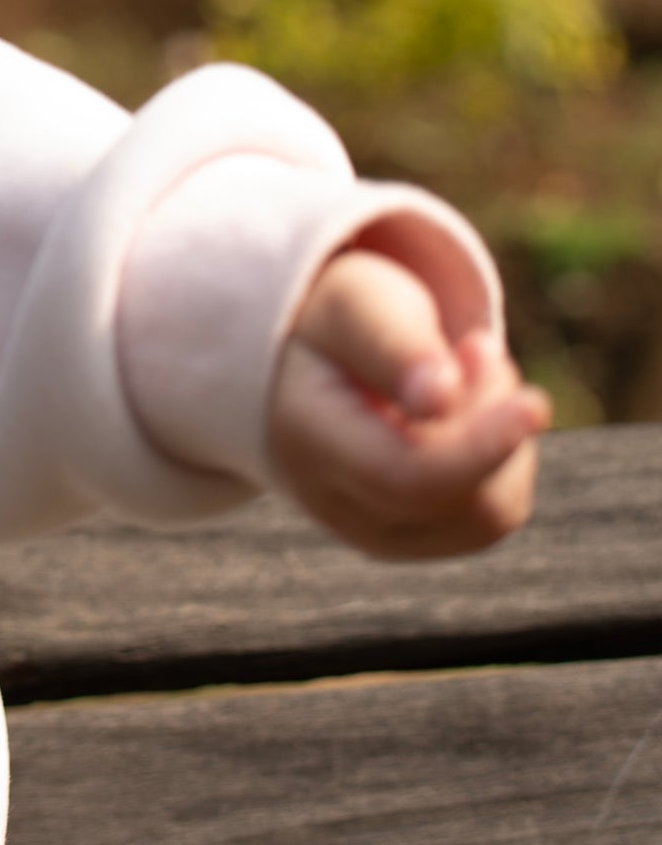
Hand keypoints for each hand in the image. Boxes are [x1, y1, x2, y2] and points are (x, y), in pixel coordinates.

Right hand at [268, 247, 549, 559]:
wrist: (308, 355)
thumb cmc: (337, 319)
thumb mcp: (356, 305)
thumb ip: (393, 343)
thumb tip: (439, 399)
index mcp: (307, 441)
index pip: (406, 477)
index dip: (479, 449)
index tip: (536, 404)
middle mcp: (333, 505)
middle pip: (462, 498)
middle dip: (494, 415)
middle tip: (475, 347)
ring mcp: (375, 534)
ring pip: (487, 514)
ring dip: (502, 436)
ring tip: (469, 367)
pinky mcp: (414, 539)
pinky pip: (491, 517)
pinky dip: (500, 457)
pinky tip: (470, 408)